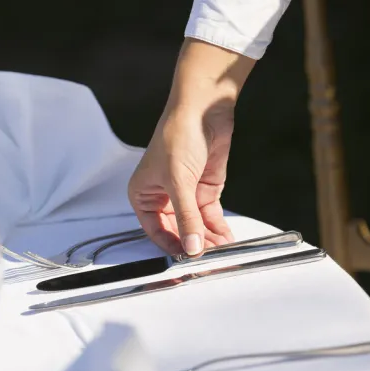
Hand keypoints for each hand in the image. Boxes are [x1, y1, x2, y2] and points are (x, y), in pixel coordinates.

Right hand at [128, 39, 254, 255]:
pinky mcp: (204, 191)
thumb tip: (191, 247)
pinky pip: (210, 217)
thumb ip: (186, 217)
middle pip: (177, 231)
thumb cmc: (178, 135)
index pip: (156, 231)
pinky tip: (226, 240)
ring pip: (195, 226)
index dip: (172, 246)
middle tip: (210, 260)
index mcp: (143, 195)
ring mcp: (185, 196)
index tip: (188, 259)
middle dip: (194, 245)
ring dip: (208, 240)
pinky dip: (218, 229)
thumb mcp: (179, 181)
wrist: (204, 110)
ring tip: (222, 253)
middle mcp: (163, 198)